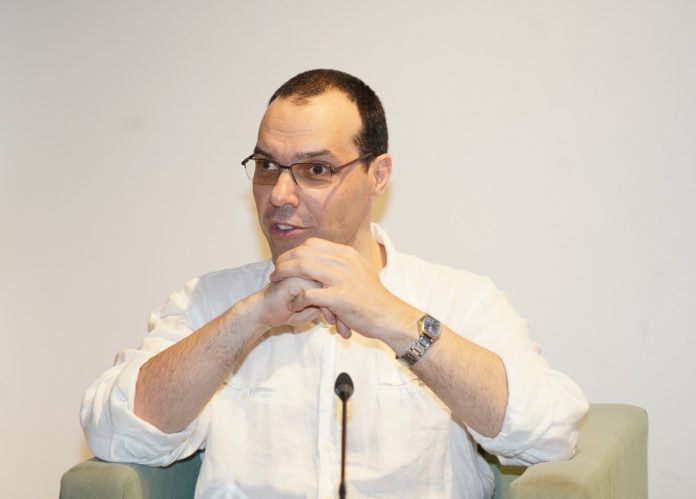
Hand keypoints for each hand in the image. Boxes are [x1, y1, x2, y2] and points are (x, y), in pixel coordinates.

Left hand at [269, 238, 409, 339]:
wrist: (389, 316)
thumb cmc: (373, 297)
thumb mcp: (360, 270)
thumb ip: (344, 262)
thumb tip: (327, 256)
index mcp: (346, 253)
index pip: (312, 243)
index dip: (295, 251)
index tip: (286, 260)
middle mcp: (343, 261)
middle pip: (303, 252)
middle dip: (284, 261)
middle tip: (275, 271)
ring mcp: (341, 278)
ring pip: (302, 267)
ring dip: (284, 274)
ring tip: (275, 283)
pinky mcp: (339, 297)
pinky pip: (308, 294)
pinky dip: (296, 299)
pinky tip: (292, 305)